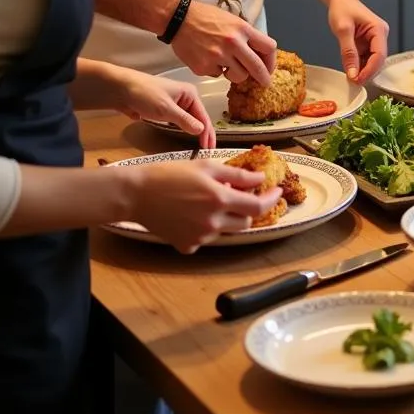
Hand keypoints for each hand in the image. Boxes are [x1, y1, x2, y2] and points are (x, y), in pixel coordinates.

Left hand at [115, 71, 216, 147]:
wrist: (120, 89)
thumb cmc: (144, 94)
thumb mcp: (166, 110)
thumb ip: (185, 121)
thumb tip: (202, 130)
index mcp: (190, 94)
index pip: (203, 117)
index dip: (207, 133)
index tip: (209, 148)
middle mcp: (185, 98)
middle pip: (198, 119)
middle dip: (203, 134)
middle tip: (207, 150)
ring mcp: (174, 104)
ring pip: (188, 120)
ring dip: (193, 132)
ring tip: (199, 146)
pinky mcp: (164, 109)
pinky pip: (177, 121)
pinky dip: (182, 130)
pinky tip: (184, 137)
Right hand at [126, 160, 281, 252]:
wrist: (137, 194)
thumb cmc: (170, 175)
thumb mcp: (206, 166)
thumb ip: (236, 175)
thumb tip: (260, 179)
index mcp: (219, 199)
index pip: (257, 207)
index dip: (271, 200)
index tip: (276, 192)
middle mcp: (212, 222)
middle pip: (245, 222)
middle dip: (247, 209)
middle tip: (236, 194)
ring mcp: (199, 237)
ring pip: (226, 231)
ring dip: (226, 218)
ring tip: (207, 201)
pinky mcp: (186, 246)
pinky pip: (207, 239)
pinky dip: (206, 228)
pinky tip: (192, 215)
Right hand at [171, 0, 276, 85]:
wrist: (179, 18)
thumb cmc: (206, 17)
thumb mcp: (233, 20)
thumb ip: (246, 36)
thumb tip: (258, 54)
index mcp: (243, 29)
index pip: (269, 47)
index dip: (271, 60)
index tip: (269, 67)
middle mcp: (233, 43)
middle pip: (257, 67)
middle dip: (263, 78)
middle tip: (264, 83)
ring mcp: (218, 56)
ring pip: (239, 76)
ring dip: (236, 74)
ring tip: (227, 64)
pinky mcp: (204, 67)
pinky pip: (218, 75)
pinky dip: (216, 71)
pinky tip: (208, 58)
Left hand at [327, 0, 389, 82]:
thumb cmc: (343, 8)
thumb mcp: (343, 29)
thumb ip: (348, 52)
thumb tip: (352, 73)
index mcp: (379, 29)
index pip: (379, 54)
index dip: (370, 70)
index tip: (358, 80)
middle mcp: (380, 35)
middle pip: (378, 60)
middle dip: (367, 72)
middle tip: (354, 82)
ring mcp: (375, 40)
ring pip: (372, 61)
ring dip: (363, 70)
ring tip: (351, 78)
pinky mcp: (368, 44)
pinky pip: (366, 58)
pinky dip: (359, 66)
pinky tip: (351, 70)